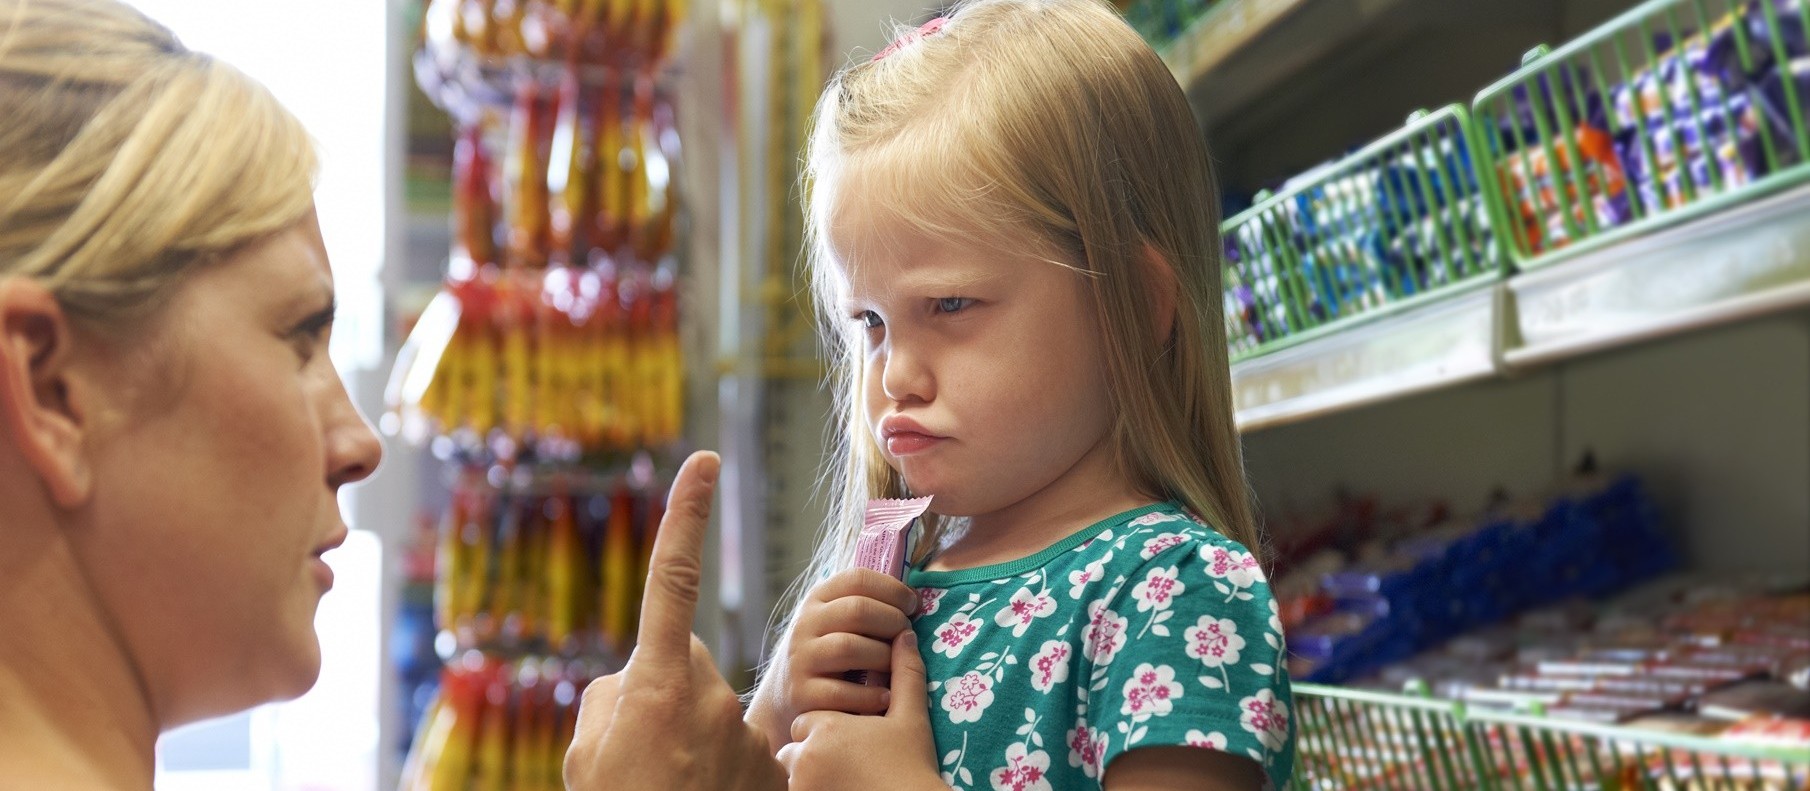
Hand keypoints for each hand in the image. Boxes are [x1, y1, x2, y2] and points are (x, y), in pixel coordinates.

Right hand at [563, 452, 784, 790]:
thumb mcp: (590, 748)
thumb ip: (615, 695)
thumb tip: (640, 678)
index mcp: (653, 680)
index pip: (671, 580)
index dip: (686, 517)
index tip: (703, 460)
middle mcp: (706, 693)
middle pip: (686, 666)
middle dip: (669, 695)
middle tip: (648, 752)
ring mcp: (744, 731)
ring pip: (714, 714)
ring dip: (696, 743)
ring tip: (675, 785)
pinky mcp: (772, 764)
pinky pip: (744, 751)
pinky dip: (726, 772)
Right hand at [746, 567, 918, 750]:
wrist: (786, 696)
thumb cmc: (830, 654)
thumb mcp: (838, 621)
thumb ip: (868, 606)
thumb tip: (915, 599)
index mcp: (818, 599)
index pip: (858, 579)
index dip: (893, 589)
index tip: (912, 606)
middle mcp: (805, 624)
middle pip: (858, 610)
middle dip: (893, 621)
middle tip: (907, 636)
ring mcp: (800, 659)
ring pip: (849, 647)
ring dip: (884, 657)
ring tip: (896, 667)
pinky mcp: (801, 694)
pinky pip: (842, 692)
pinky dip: (871, 695)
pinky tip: (885, 697)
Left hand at [778, 631, 943, 790]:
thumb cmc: (912, 766)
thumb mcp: (911, 718)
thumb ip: (905, 673)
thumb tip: (904, 635)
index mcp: (827, 726)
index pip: (808, 720)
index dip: (828, 728)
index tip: (850, 736)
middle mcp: (805, 756)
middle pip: (794, 748)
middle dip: (813, 752)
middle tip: (844, 760)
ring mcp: (801, 785)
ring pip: (790, 774)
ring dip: (808, 774)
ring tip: (841, 776)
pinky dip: (810, 789)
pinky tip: (840, 788)